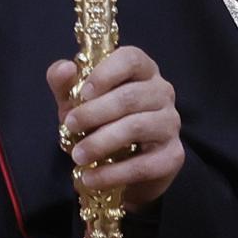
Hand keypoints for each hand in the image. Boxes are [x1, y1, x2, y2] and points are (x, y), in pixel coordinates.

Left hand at [47, 49, 185, 209]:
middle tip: (70, 125)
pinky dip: (113, 173)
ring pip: (137, 127)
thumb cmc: (100, 122)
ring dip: (102, 142)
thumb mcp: (77, 101)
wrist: (121, 168)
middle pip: (131, 96)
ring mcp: (171, 124)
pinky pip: (143, 165)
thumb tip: (65, 68)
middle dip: (95, 112)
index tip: (83, 93)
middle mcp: (163, 92)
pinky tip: (92, 178)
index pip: (131, 59)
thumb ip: (65, 83)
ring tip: (78, 155)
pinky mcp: (173, 156)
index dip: (106, 73)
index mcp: (142, 71)